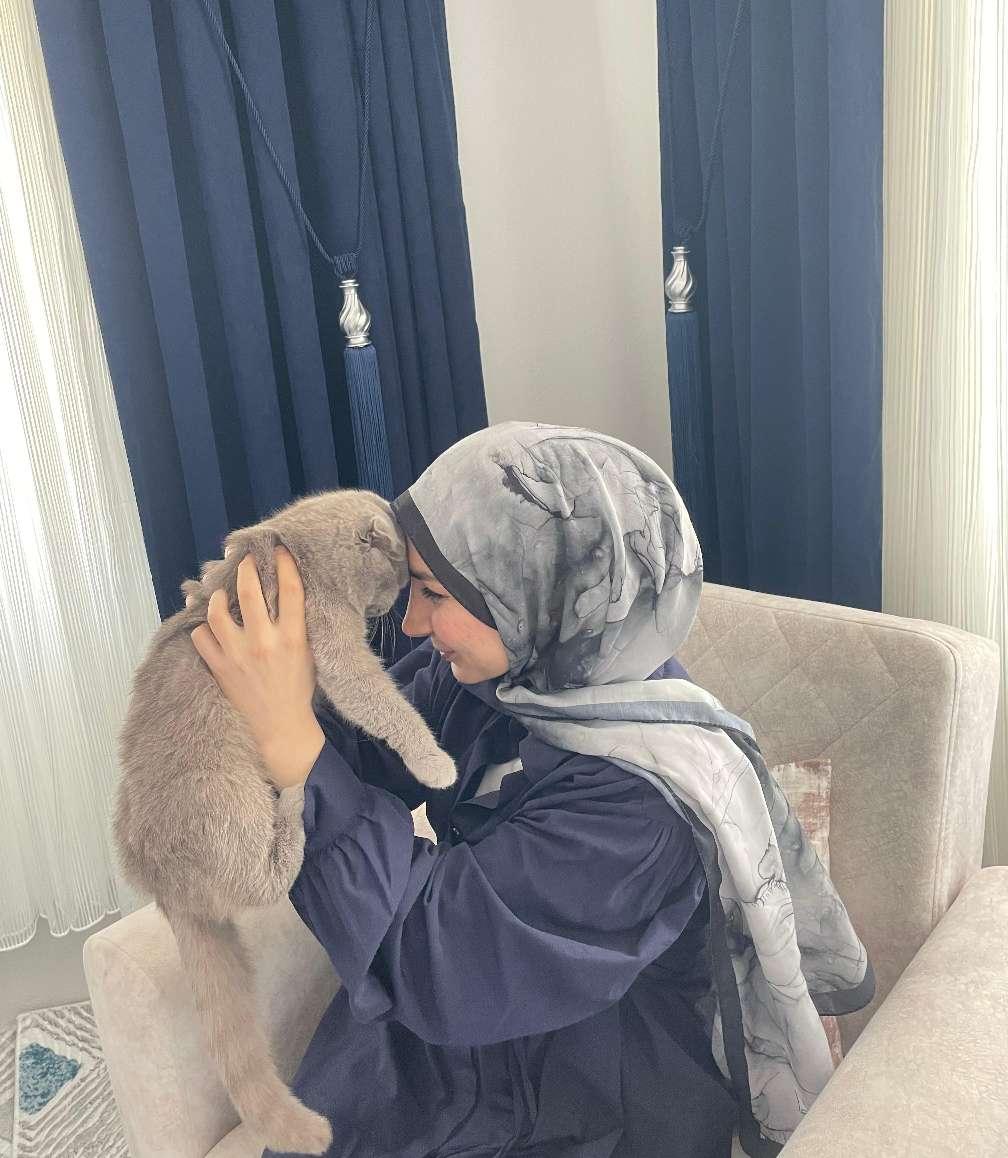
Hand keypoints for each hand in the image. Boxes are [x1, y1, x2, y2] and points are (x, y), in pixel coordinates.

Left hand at [189, 545, 323, 786]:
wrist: (279, 727)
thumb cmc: (297, 689)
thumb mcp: (308, 654)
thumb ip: (297, 625)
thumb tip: (284, 591)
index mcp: (293, 638)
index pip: (290, 590)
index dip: (284, 564)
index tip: (278, 549)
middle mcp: (264, 642)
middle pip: (249, 591)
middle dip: (246, 568)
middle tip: (245, 561)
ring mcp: (237, 655)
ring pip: (217, 611)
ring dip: (218, 596)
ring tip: (222, 593)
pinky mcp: (219, 668)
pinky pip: (200, 637)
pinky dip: (203, 628)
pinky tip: (210, 626)